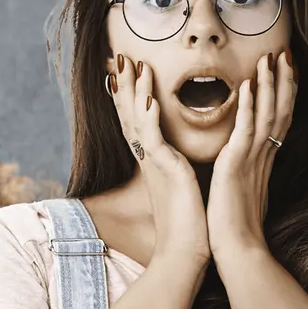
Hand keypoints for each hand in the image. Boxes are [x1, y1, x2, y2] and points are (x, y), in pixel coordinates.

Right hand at [109, 54, 209, 265]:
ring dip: (133, 91)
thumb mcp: (182, 184)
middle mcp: (148, 158)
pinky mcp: (165, 171)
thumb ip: (177, 165)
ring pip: (137, 120)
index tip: (126, 72)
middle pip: (129, 114)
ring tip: (130, 66)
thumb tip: (183, 156)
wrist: (186, 250)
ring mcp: (154, 163)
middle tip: (119, 58)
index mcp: (154, 160)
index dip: (130, 95)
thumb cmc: (188, 221)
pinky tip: (149, 100)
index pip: (137, 120)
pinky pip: (153, 140)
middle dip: (124, 85)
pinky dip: (149, 118)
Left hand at [207, 49, 296, 260]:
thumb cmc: (235, 225)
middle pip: (281, 110)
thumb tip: (240, 164)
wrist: (236, 248)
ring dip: (270, 83)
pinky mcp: (238, 164)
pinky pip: (247, 128)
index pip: (278, 119)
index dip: (283, 94)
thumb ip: (244, 172)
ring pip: (268, 113)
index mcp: (263, 160)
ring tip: (270, 57)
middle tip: (285, 53)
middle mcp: (264, 155)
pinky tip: (250, 84)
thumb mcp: (241, 190)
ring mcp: (254, 158)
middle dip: (284, 80)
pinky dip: (250, 104)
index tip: (285, 71)